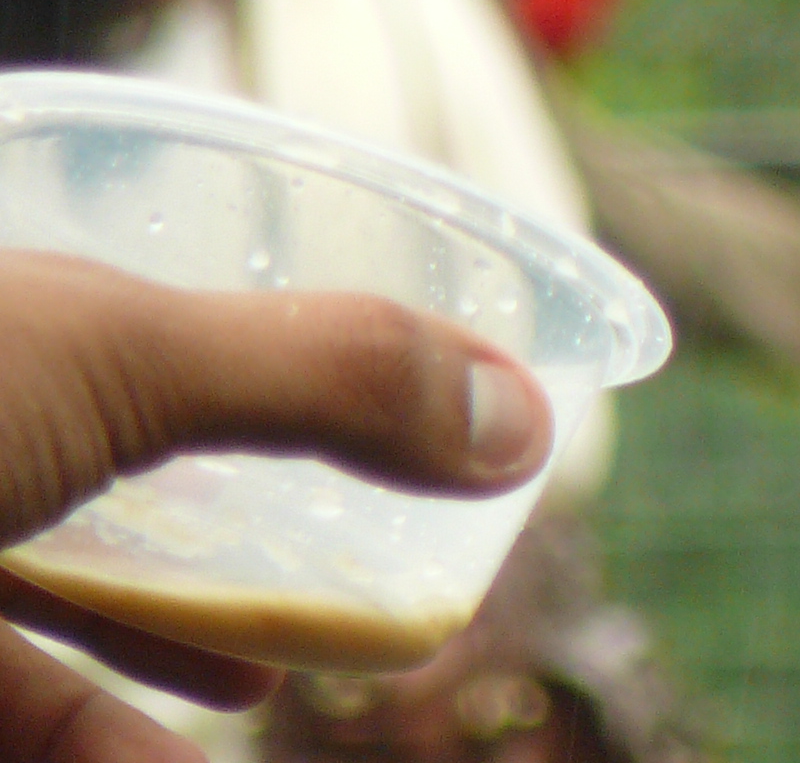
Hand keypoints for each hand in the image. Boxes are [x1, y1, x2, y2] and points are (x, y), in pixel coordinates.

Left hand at [0, 252, 552, 762]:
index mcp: (56, 307)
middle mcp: (8, 412)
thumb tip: (521, 421)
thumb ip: (323, 380)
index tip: (479, 411)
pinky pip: (41, 711)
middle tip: (385, 557)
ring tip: (294, 672)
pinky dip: (122, 747)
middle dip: (259, 503)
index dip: (348, 355)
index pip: (209, 315)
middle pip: (144, 458)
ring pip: (94, 594)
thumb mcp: (122, 357)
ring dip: (209, 639)